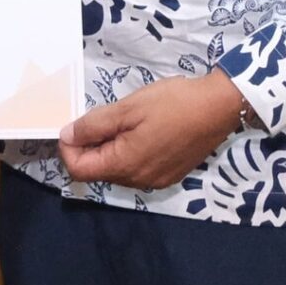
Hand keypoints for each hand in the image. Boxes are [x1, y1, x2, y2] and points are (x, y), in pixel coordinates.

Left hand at [57, 71, 249, 190]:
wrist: (218, 107)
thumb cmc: (172, 103)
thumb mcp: (127, 108)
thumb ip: (93, 125)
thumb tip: (67, 136)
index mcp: (125, 166)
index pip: (80, 170)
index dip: (68, 149)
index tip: (73, 125)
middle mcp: (139, 181)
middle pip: (99, 171)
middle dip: (90, 147)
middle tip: (101, 117)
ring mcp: (156, 180)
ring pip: (119, 170)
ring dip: (111, 149)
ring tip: (124, 121)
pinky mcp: (170, 175)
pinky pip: (138, 169)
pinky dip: (130, 153)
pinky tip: (142, 131)